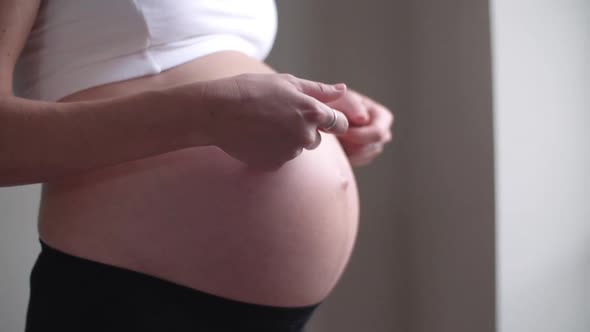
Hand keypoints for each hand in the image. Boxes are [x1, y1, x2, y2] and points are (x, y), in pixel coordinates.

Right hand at [199, 73, 349, 170]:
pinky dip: (272, 151)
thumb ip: (319, 90)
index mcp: (313, 112)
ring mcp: (290, 152)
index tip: (319, 118)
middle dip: (304, 130)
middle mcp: (305, 135)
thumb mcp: (287, 82)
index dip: (331, 120)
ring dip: (287, 140)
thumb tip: (342, 90)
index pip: (340, 124)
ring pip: (297, 148)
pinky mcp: (274, 164)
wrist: (217, 112)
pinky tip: (256, 137)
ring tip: (263, 125)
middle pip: (316, 138)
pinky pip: (280, 158)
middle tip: (278, 117)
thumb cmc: (252, 90)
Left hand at [328, 89, 393, 166]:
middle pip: (369, 148)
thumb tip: (363, 119)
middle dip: (349, 142)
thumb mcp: (342, 98)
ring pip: (360, 156)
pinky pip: (353, 162)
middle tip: (332, 133)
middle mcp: (383, 134)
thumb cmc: (336, 102)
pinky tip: (335, 143)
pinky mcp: (362, 158)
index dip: (357, 134)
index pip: (377, 133)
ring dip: (344, 147)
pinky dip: (342, 154)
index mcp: (383, 117)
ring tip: (334, 135)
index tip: (338, 130)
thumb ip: (352, 105)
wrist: (325, 114)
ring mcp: (373, 148)